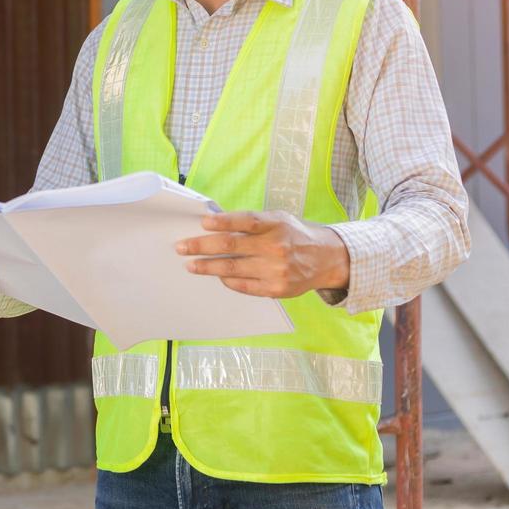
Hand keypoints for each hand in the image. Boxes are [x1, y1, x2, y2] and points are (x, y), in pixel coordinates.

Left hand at [175, 210, 349, 298]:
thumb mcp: (278, 219)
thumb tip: (215, 224)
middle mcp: (275, 247)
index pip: (244, 221)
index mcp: (275, 224)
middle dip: (201, 247)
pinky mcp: (276, 289)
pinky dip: (227, 281)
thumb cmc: (294, 235)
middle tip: (182, 247)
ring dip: (208, 267)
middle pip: (231, 247)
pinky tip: (216, 276)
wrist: (326, 259)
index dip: (222, 222)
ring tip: (191, 265)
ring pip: (233, 269)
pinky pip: (244, 286)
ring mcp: (276, 270)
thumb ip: (251, 221)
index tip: (202, 223)